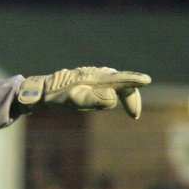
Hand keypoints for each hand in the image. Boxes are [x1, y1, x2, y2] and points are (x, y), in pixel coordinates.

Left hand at [16, 67, 150, 118]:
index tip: (146, 80)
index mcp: (96, 79)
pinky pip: (108, 83)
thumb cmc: (57, 96)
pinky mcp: (90, 79)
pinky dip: (115, 91)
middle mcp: (98, 74)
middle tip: (134, 114)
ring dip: (125, 94)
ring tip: (130, 109)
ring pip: (116, 82)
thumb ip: (94, 99)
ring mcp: (94, 76)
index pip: (120, 79)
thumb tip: (113, 97)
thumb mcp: (73, 100)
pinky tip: (113, 98)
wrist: (42, 90)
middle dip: (131, 97)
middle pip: (122, 82)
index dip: (134, 80)